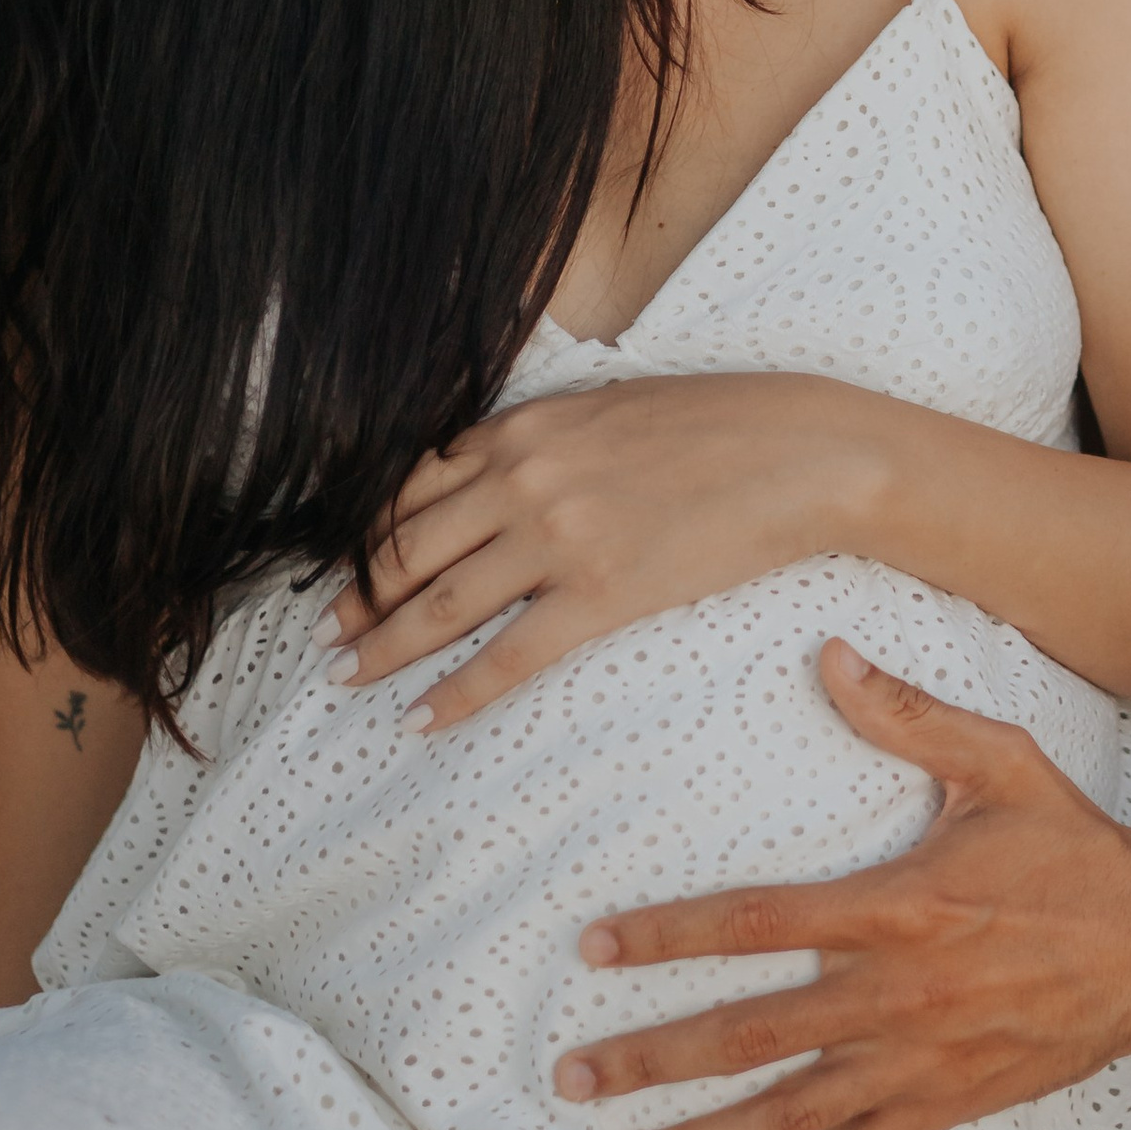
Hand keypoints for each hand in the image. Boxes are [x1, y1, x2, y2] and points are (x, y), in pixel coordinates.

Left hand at [328, 373, 879, 730]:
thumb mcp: (610, 409)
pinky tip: (423, 720)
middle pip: (409, 549)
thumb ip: (545, 440)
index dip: (370, 535)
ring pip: (442, 605)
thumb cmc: (722, 423)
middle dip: (359, 598)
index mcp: (524, 428)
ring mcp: (558, 538)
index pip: (414, 487)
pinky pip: (508, 657)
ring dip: (385, 648)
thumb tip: (498, 471)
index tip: (346, 568)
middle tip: (327, 634)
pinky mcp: (600, 594)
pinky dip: (456, 694)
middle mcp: (524, 478)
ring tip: (350, 677)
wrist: (803, 453)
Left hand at [550, 639, 1130, 1129]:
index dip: (671, 935)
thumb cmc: (1075, 850)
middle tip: (572, 1076)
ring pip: (787, 1114)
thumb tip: (830, 655)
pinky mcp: (943, 1109)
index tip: (595, 949)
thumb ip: (910, 718)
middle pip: (751, 1035)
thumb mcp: (1001, 765)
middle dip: (654, 1058)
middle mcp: (895, 995)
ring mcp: (917, 1063)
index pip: (759, 923)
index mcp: (897, 906)